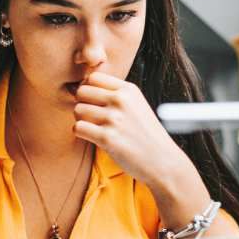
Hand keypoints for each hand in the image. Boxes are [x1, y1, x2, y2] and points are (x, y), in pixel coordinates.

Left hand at [72, 71, 190, 186]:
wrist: (162, 161)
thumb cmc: (145, 134)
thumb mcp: (136, 105)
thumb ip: (113, 95)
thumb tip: (75, 87)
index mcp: (129, 90)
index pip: (93, 77)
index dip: (88, 89)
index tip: (93, 102)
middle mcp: (121, 100)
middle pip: (81, 91)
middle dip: (82, 103)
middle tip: (91, 116)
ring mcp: (114, 118)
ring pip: (77, 110)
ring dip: (80, 119)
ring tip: (94, 128)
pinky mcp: (107, 137)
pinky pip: (78, 128)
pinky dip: (80, 133)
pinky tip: (93, 137)